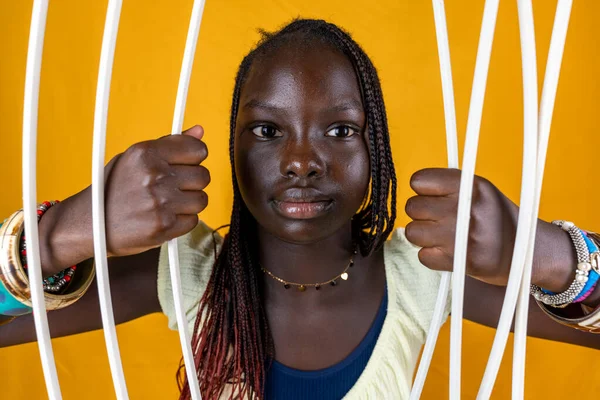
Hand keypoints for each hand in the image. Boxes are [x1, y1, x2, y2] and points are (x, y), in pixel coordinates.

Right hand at [102, 125, 209, 255]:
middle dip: (192, 183)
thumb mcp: (135, 159)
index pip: (197, 149)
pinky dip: (182, 221)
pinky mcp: (164, 226)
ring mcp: (160, 202)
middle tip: (174, 187)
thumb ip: (170, 144)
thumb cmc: (114, 188)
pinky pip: (193, 220)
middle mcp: (154, 175)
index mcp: (146, 153)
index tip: (188, 163)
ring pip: (201, 199)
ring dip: (189, 203)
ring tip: (168, 204)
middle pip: (203, 176)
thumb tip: (200, 130)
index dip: (195, 158)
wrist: (90, 225)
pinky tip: (164, 217)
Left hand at [404, 168, 519, 285]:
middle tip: (437, 220)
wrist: (528, 252)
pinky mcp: (461, 261)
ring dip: (423, 237)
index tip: (431, 197)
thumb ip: (450, 185)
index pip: (419, 181)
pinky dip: (432, 257)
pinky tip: (448, 252)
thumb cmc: (497, 219)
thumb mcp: (480, 191)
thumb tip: (415, 186)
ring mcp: (462, 236)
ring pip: (412, 232)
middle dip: (421, 215)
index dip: (421, 191)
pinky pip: (423, 256)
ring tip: (441, 237)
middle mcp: (465, 208)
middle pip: (412, 207)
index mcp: (470, 186)